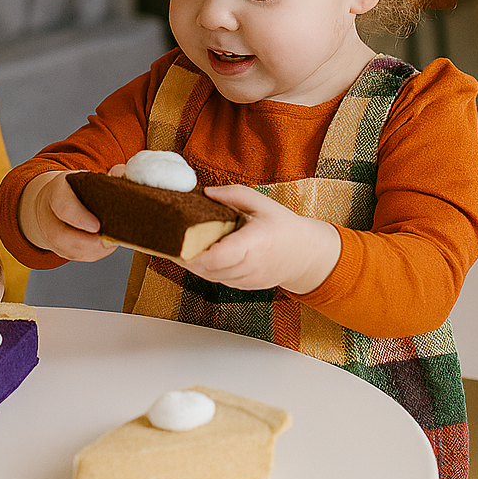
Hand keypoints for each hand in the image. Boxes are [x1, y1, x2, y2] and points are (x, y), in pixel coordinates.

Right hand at [18, 169, 116, 261]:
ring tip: (112, 241)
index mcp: (56, 192)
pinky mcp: (60, 250)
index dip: (79, 218)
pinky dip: (94, 253)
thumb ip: (105, 176)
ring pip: (70, 251)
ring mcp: (52, 237)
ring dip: (94, 250)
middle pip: (61, 236)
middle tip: (109, 242)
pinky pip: (77, 257)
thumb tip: (120, 173)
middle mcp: (49, 217)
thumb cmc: (74, 190)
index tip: (97, 226)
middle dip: (87, 243)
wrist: (52, 202)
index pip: (63, 206)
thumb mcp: (85, 177)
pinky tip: (107, 245)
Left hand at [183, 185, 341, 294]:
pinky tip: (197, 254)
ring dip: (193, 264)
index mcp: (254, 244)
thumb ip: (232, 194)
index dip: (195, 252)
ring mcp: (247, 280)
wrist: (306, 255)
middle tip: (170, 239)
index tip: (179, 240)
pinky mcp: (243, 286)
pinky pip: (217, 280)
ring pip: (210, 277)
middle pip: (208, 269)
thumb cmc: (284, 227)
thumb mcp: (260, 202)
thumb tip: (205, 192)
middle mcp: (250, 267)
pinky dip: (205, 269)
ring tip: (180, 245)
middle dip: (186, 257)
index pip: (219, 257)